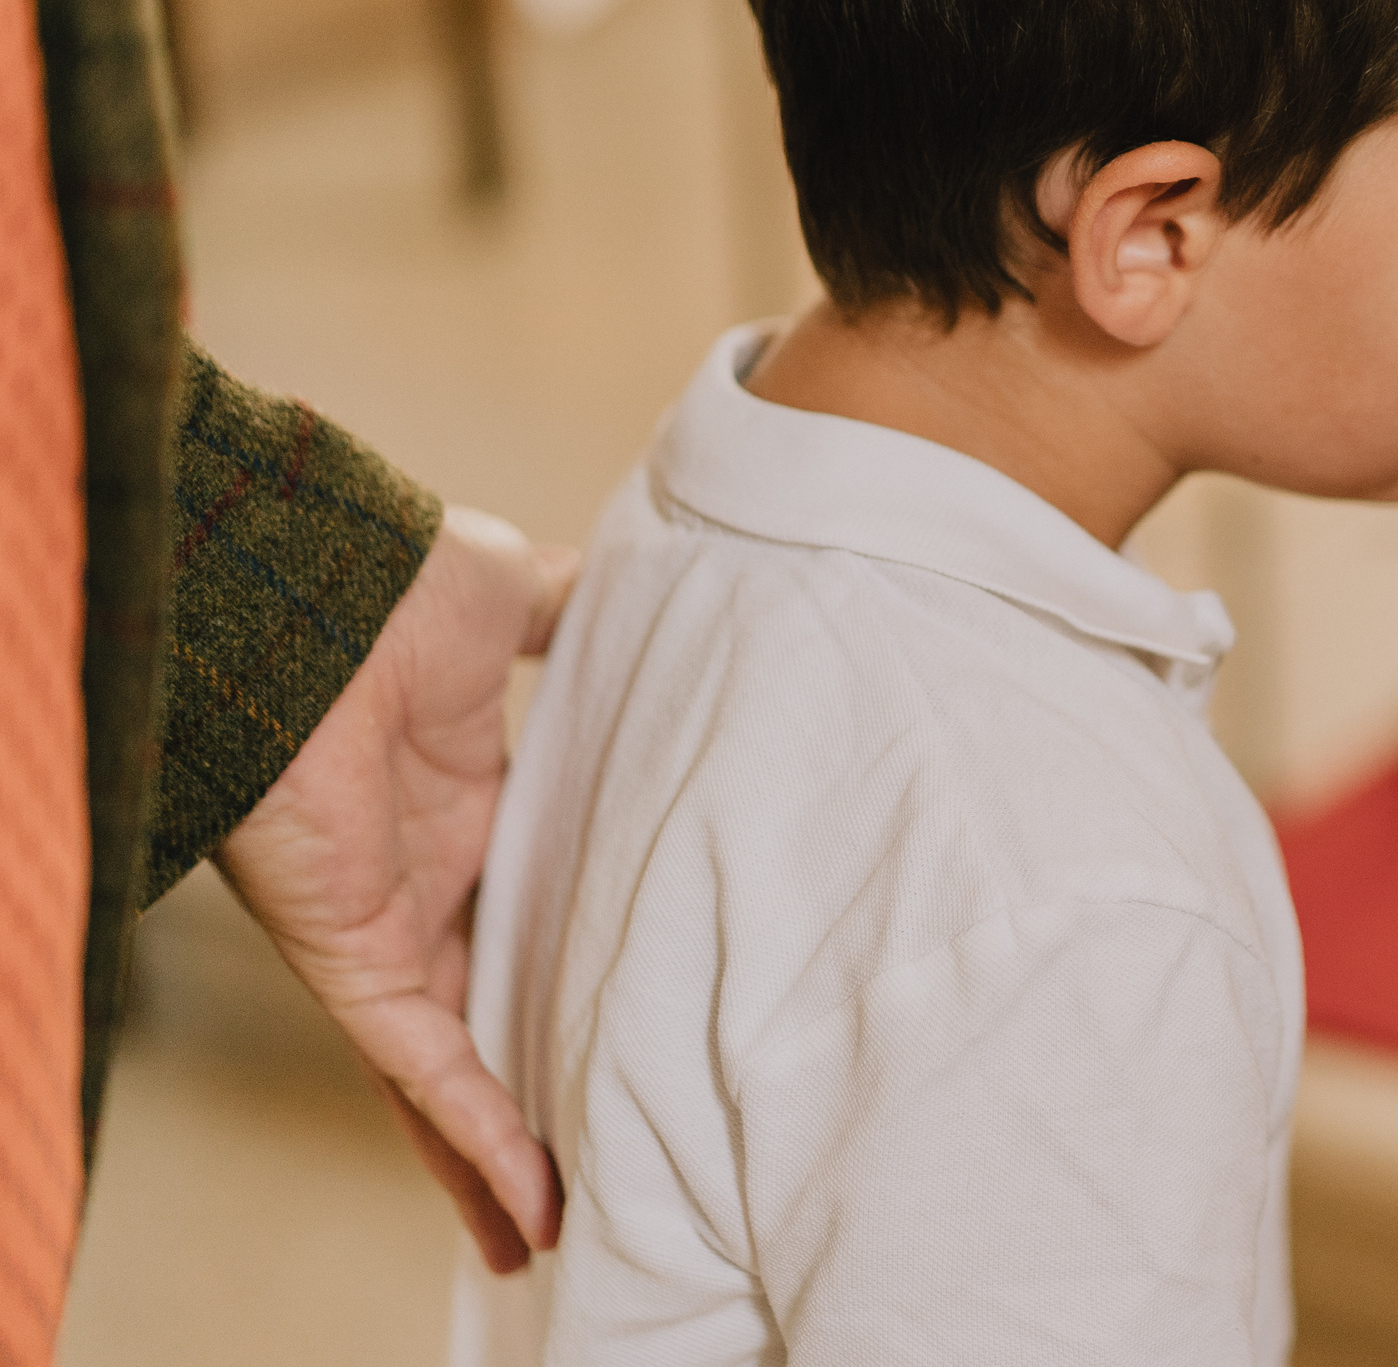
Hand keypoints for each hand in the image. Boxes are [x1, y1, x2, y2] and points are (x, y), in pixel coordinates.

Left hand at [217, 508, 576, 1271]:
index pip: (521, 905)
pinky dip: (470, 1137)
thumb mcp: (514, 595)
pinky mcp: (353, 959)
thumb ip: (577, 613)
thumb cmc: (393, 586)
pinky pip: (418, 1069)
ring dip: (495, 1155)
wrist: (307, 598)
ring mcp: (386, 930)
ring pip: (446, 1071)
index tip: (623, 1000)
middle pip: (484, 1010)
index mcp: (462, 802)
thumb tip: (666, 592)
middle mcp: (421, 881)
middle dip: (528, 1084)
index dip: (567, 959)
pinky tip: (526, 1203)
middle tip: (592, 1153)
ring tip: (554, 1234)